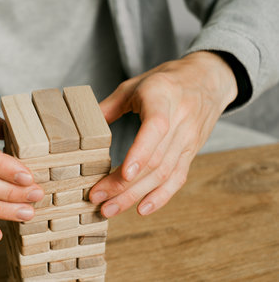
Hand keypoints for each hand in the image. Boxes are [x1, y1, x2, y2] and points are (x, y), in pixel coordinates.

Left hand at [90, 51, 237, 216]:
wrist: (207, 79)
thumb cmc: (165, 81)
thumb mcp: (134, 85)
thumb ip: (108, 106)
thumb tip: (81, 129)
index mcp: (162, 98)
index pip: (155, 129)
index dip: (140, 153)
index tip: (124, 174)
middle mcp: (179, 121)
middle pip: (154, 160)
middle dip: (124, 184)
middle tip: (98, 199)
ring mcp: (188, 140)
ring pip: (163, 174)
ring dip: (135, 195)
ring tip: (110, 209)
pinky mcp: (191, 152)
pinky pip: (177, 178)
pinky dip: (160, 197)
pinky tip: (141, 209)